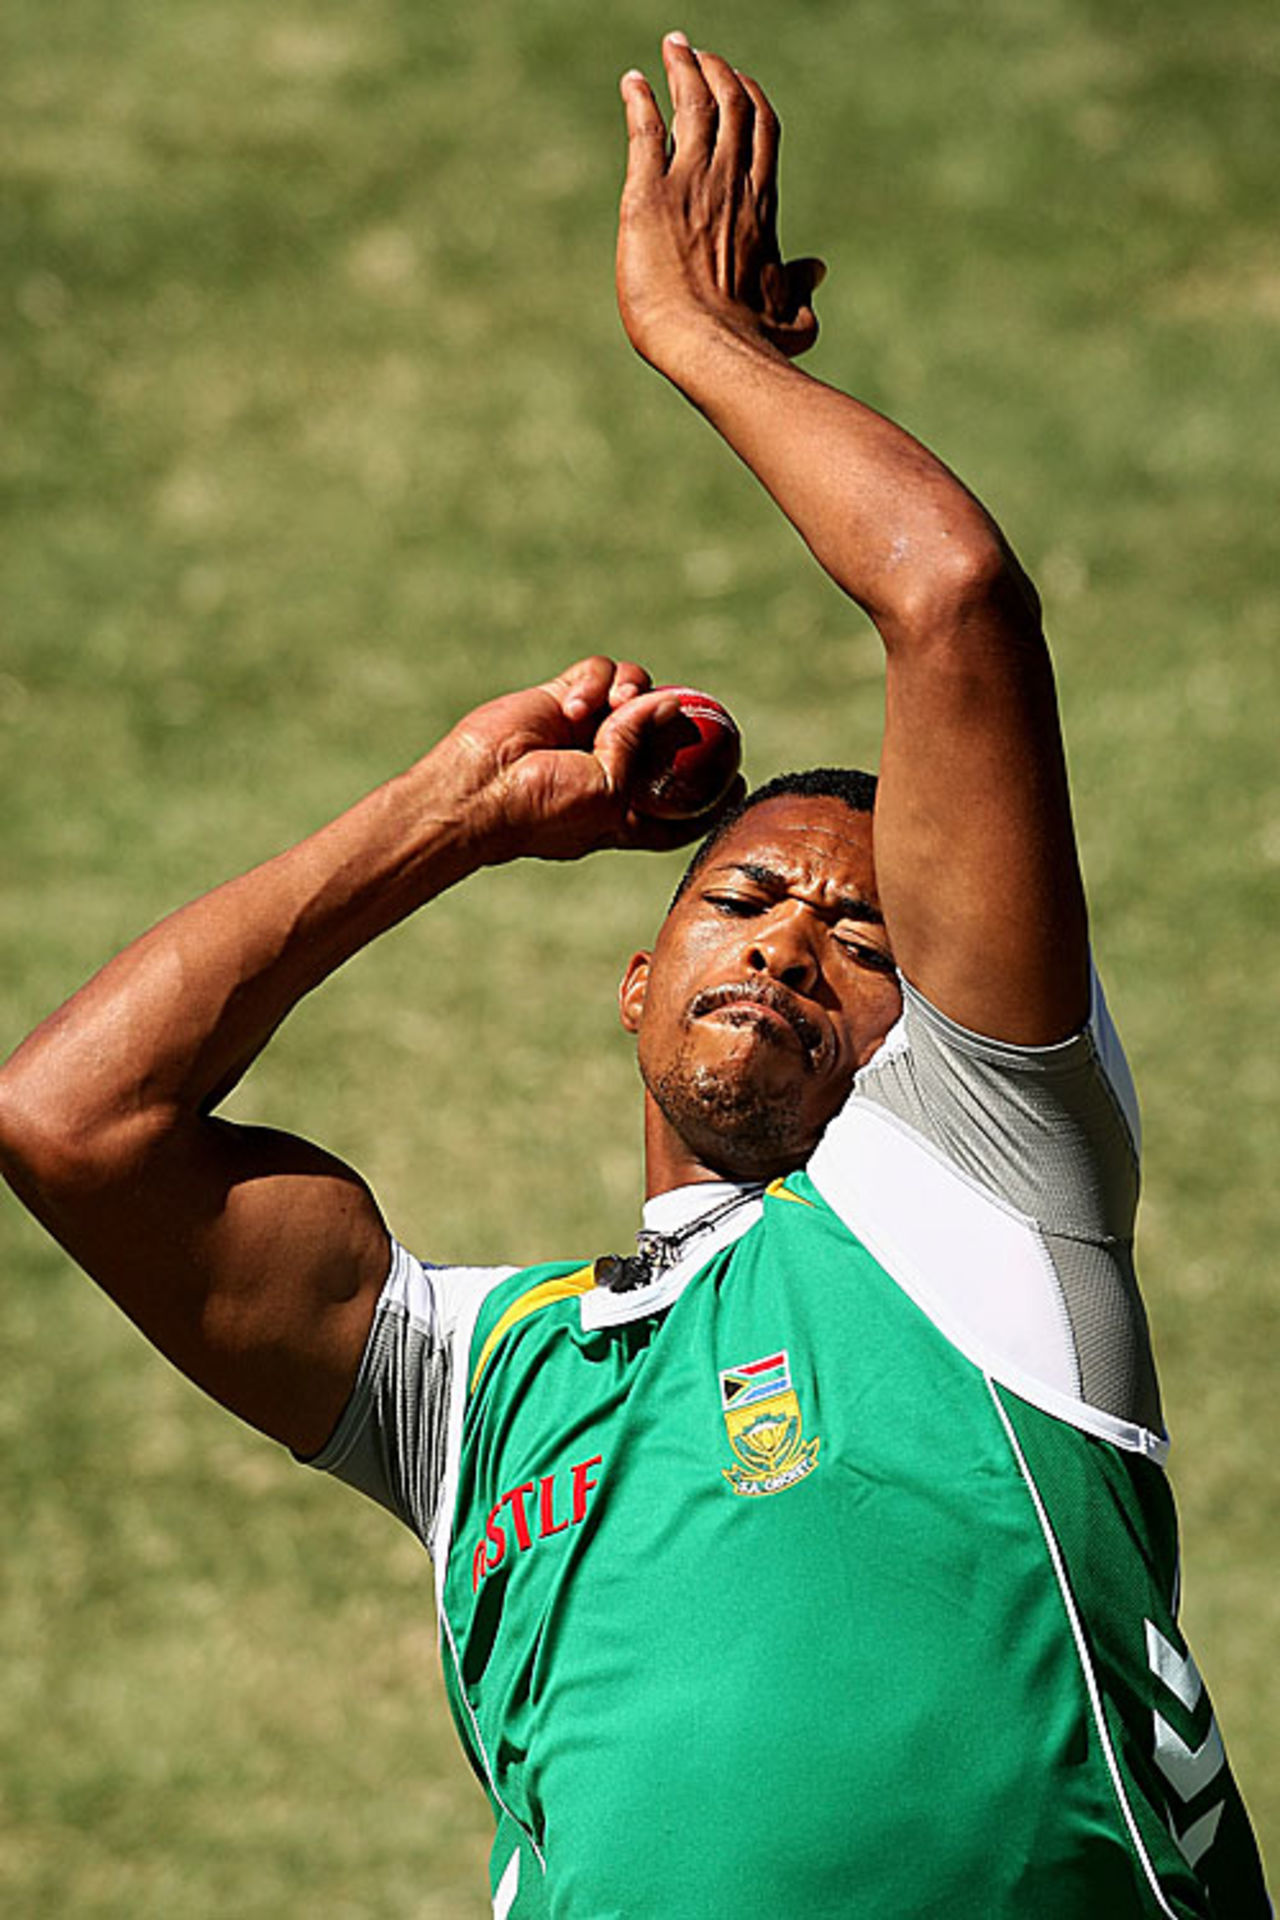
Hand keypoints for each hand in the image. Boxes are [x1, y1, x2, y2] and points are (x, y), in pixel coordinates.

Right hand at [434, 655, 744, 863]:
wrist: (481, 790)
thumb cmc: (544, 811)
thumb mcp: (610, 793)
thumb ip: (641, 747)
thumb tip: (671, 701)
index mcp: (625, 808)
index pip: (679, 801)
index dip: (713, 791)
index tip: (742, 779)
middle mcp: (610, 766)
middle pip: (664, 733)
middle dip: (675, 721)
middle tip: (683, 714)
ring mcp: (587, 729)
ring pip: (637, 690)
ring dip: (633, 693)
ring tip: (613, 707)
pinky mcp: (562, 697)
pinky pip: (598, 672)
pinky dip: (595, 681)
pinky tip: (576, 707)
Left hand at [617, 34, 824, 372]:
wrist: (712, 349)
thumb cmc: (753, 344)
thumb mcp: (793, 317)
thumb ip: (801, 288)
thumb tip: (816, 271)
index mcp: (762, 205)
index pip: (762, 130)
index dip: (751, 98)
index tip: (738, 82)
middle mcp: (730, 182)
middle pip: (729, 104)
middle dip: (716, 70)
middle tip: (698, 52)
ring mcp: (690, 183)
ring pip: (692, 104)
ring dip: (682, 70)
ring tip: (673, 47)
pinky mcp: (649, 195)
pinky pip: (645, 131)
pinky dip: (640, 100)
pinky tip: (633, 82)